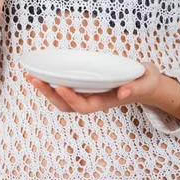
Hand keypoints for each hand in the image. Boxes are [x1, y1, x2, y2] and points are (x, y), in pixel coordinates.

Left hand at [20, 61, 161, 113]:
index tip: (60, 87)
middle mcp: (95, 100)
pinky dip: (54, 83)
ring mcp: (90, 94)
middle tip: (34, 79)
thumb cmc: (146, 81)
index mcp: (107, 100)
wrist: (148, 84)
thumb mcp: (147, 81)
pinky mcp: (88, 86)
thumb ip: (137, 86)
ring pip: (64, 100)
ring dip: (47, 90)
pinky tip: (44, 73)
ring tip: (32, 77)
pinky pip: (67, 88)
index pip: (85, 105)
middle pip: (68, 106)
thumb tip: (122, 92)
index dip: (71, 98)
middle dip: (50, 95)